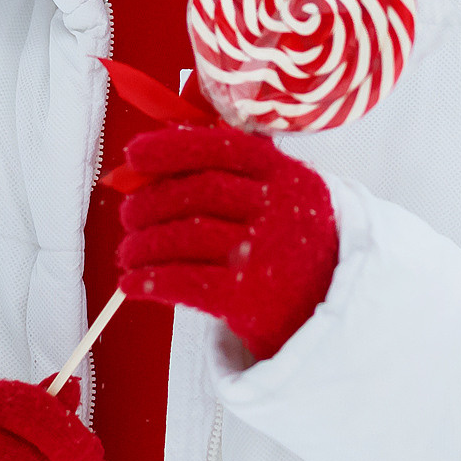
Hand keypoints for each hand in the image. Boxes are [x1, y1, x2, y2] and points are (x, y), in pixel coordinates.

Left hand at [116, 124, 339, 360]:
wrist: (332, 313)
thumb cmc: (295, 248)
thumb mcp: (287, 198)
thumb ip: (240, 172)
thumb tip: (160, 154)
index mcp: (288, 176)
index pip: (222, 147)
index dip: (170, 148)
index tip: (133, 155)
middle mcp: (280, 209)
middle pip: (198, 192)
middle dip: (150, 202)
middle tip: (128, 215)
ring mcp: (266, 253)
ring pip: (186, 236)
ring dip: (143, 244)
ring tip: (128, 252)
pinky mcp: (251, 298)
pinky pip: (185, 282)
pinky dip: (150, 280)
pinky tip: (132, 283)